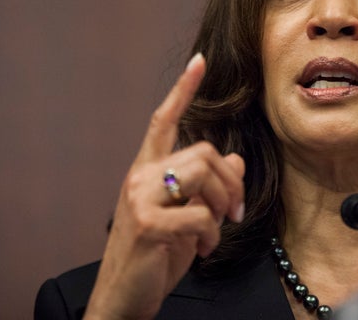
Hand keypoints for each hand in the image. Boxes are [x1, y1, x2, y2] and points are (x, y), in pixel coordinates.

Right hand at [84, 53, 245, 319]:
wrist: (123, 297)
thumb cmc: (154, 255)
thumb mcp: (187, 217)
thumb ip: (207, 187)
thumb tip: (235, 160)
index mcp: (147, 171)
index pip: (163, 120)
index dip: (182, 90)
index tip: (199, 62)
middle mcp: (140, 177)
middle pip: (204, 151)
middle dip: (231, 183)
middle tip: (234, 212)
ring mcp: (140, 198)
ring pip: (203, 174)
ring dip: (223, 206)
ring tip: (216, 231)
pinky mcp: (147, 224)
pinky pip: (200, 214)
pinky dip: (212, 234)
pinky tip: (203, 249)